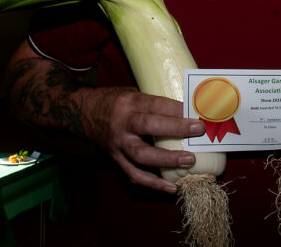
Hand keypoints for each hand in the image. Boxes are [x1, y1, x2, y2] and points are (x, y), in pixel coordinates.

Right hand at [87, 88, 205, 193]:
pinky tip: (172, 187)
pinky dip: (153, 184)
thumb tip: (186, 108)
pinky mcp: (116, 159)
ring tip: (189, 161)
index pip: (155, 104)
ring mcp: (118, 144)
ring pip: (141, 155)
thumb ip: (153, 102)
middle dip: (176, 128)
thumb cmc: (114, 100)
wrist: (82, 112)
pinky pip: (134, 174)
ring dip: (167, 160)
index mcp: (129, 102)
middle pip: (149, 126)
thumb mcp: (132, 92)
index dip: (176, 108)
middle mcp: (122, 123)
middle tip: (198, 130)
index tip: (197, 111)